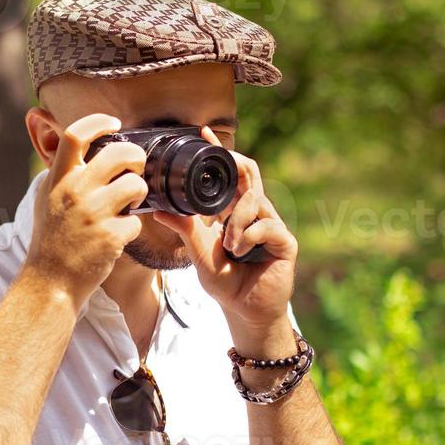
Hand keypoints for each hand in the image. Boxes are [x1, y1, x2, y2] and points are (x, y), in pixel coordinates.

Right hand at [21, 113, 148, 306]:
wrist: (50, 281)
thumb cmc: (51, 238)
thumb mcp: (48, 198)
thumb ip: (64, 173)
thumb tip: (87, 147)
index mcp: (58, 179)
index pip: (76, 135)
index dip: (99, 122)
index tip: (114, 124)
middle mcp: (74, 192)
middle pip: (119, 154)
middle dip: (136, 157)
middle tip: (137, 167)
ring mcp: (93, 214)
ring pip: (136, 185)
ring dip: (138, 193)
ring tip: (128, 204)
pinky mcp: (110, 237)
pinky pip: (137, 221)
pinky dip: (132, 228)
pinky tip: (118, 235)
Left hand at [152, 127, 297, 334]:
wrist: (244, 311)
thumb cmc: (225, 282)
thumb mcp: (199, 252)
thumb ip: (185, 229)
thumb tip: (160, 209)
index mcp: (234, 210)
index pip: (230, 174)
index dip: (219, 153)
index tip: (203, 133)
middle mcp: (254, 212)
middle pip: (250, 174)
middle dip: (235, 166)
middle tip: (222, 164)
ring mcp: (272, 224)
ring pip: (254, 201)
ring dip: (235, 221)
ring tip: (228, 245)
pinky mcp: (285, 240)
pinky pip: (266, 225)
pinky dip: (248, 236)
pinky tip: (240, 252)